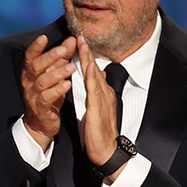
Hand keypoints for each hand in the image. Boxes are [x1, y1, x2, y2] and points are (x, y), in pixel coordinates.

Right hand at [20, 34, 75, 149]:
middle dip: (50, 57)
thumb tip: (72, 40)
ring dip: (57, 73)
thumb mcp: (55, 74)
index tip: (44, 37)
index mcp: (30, 72)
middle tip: (65, 50)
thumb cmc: (49, 94)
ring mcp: (32, 96)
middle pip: (36, 67)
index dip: (35, 47)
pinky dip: (57, 90)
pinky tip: (68, 84)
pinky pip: (47, 98)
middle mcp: (28, 82)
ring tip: (71, 67)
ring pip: (42, 82)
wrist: (42, 123)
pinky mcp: (40, 108)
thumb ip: (62, 57)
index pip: (30, 57)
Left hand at [76, 36, 120, 167]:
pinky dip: (91, 77)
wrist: (107, 151)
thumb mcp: (94, 109)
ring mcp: (103, 100)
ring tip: (82, 43)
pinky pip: (94, 90)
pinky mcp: (99, 109)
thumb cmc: (99, 132)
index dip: (86, 56)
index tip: (79, 42)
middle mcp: (105, 93)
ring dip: (88, 58)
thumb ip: (93, 94)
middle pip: (94, 68)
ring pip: (94, 75)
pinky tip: (88, 66)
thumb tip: (90, 82)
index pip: (93, 71)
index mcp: (102, 93)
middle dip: (87, 51)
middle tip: (80, 35)